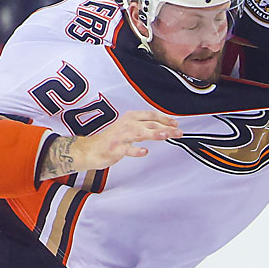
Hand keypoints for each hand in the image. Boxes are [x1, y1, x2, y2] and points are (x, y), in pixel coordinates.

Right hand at [39, 111, 180, 179]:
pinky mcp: (115, 149)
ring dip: (153, 134)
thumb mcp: (129, 129)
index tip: (176, 123)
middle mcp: (126, 125)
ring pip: (140, 133)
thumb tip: (165, 128)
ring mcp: (120, 137)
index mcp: (130, 118)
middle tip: (178, 131)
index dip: (164, 118)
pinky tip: (144, 151)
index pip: (150, 115)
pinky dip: (135, 150)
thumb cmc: (112, 140)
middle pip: (149, 124)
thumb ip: (145, 128)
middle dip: (165, 127)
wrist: (90, 150)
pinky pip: (126, 150)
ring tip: (165, 135)